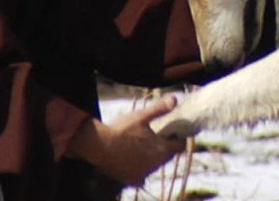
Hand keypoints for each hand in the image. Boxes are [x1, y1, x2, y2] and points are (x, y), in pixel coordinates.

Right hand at [65, 96, 186, 185]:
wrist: (99, 146)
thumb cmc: (121, 129)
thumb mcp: (141, 116)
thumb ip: (160, 108)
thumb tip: (175, 98)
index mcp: (162, 150)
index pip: (179, 146)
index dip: (177, 138)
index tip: (170, 131)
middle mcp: (156, 165)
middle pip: (167, 156)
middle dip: (165, 147)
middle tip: (154, 136)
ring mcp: (144, 174)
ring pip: (154, 165)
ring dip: (152, 158)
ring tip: (141, 146)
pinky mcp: (132, 179)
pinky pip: (142, 176)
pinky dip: (139, 169)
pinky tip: (132, 160)